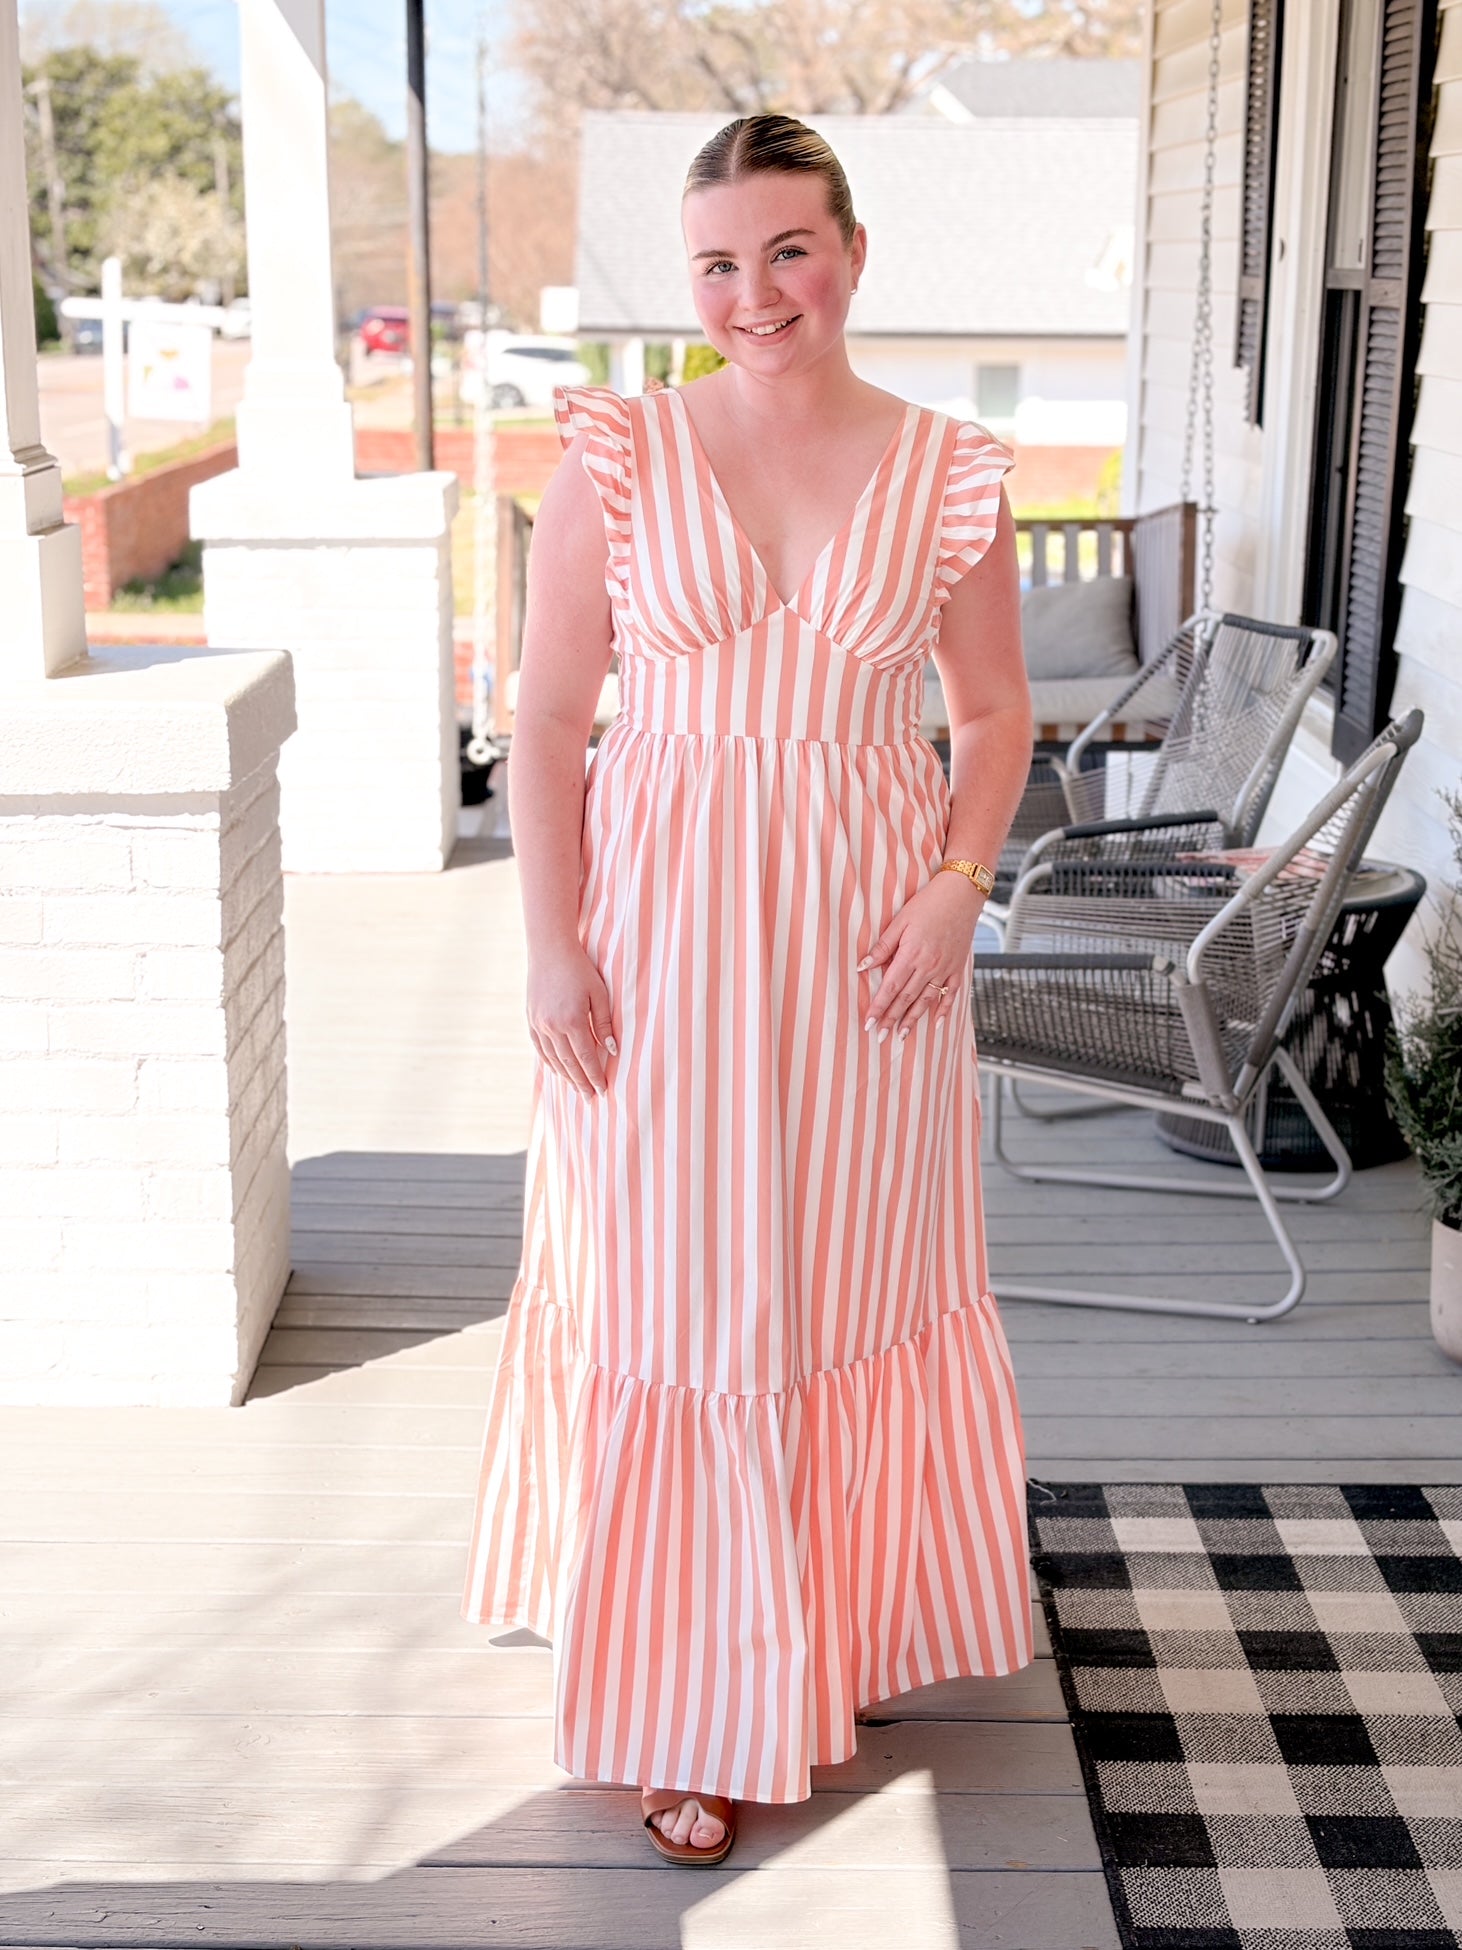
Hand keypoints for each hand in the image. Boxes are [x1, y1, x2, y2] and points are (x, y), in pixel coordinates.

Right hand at [526, 943, 616, 1096]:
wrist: (549, 950)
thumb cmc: (580, 969)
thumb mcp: (600, 994)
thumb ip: (605, 1024)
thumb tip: (612, 1051)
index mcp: (572, 1020)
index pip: (586, 1058)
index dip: (595, 1076)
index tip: (603, 1091)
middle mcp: (552, 1026)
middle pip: (569, 1063)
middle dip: (581, 1082)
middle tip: (591, 1097)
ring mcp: (539, 1024)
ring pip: (553, 1059)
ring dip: (566, 1076)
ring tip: (577, 1088)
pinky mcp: (531, 1020)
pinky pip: (540, 1049)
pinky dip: (550, 1062)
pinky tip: (558, 1071)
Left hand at [858, 873, 981, 1041]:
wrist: (962, 893)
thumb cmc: (929, 903)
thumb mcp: (900, 921)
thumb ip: (882, 946)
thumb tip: (862, 967)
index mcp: (911, 954)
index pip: (890, 987)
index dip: (879, 1007)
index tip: (869, 1022)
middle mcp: (929, 965)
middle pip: (906, 998)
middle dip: (891, 1019)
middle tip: (879, 1036)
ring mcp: (946, 968)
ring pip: (926, 1000)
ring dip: (912, 1019)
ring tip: (901, 1035)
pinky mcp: (958, 967)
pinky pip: (952, 994)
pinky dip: (944, 1010)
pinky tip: (935, 1023)